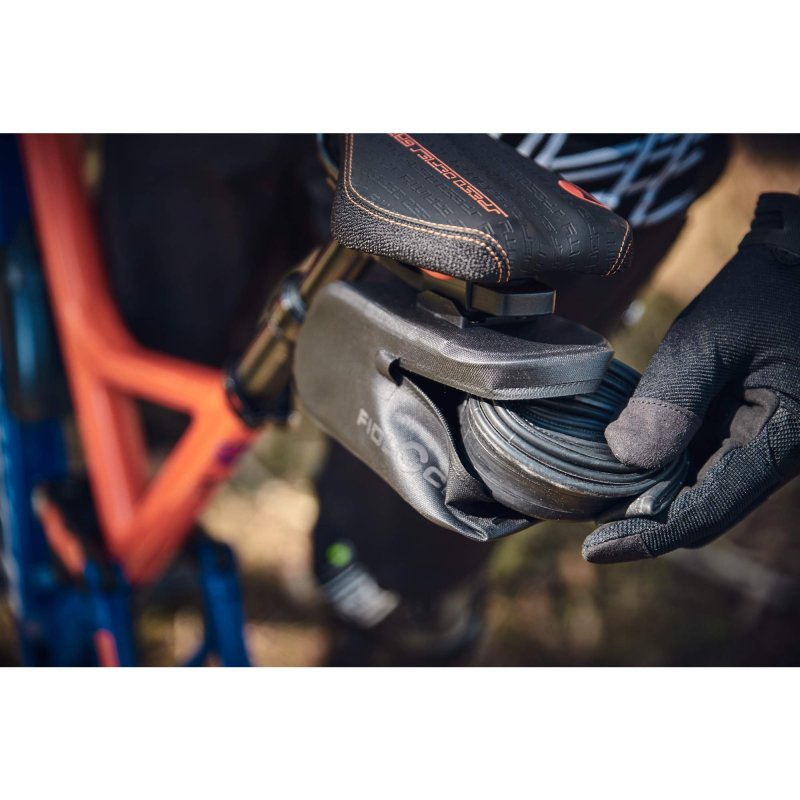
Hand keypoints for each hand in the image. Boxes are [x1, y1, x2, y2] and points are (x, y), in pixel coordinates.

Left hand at [583, 193, 799, 562]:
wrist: (799, 266)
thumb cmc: (763, 294)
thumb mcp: (710, 338)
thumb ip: (670, 399)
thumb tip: (624, 458)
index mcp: (782, 442)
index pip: (706, 512)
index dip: (648, 537)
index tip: (594, 549)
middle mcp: (775, 455)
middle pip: (701, 512)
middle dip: (643, 522)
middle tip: (583, 521)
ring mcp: (761, 445)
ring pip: (699, 492)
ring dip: (649, 497)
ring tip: (593, 495)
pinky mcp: (747, 430)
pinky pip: (701, 464)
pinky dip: (661, 469)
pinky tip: (623, 461)